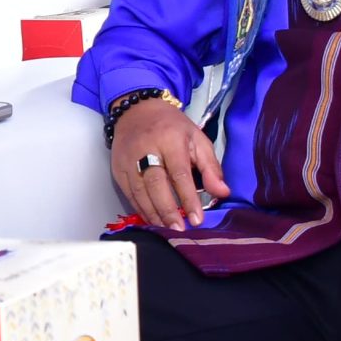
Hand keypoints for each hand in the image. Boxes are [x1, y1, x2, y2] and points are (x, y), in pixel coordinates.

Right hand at [109, 98, 228, 228]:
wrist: (137, 111)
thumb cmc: (172, 127)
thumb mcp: (197, 139)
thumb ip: (211, 167)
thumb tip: (222, 192)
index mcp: (170, 140)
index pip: (179, 173)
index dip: (188, 198)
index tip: (197, 219)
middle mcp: (146, 149)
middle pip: (156, 183)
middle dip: (168, 209)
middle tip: (179, 229)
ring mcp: (128, 159)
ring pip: (139, 191)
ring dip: (153, 213)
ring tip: (167, 229)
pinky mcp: (118, 168)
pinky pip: (128, 192)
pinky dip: (139, 208)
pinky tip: (151, 219)